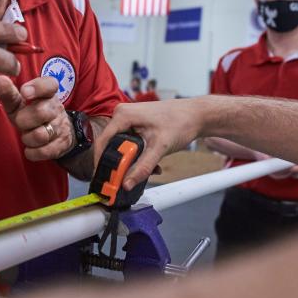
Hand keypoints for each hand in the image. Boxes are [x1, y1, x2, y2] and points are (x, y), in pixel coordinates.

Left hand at [0, 76, 74, 160]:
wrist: (58, 133)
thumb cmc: (32, 114)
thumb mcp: (20, 103)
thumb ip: (9, 93)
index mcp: (47, 94)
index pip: (49, 84)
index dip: (37, 87)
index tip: (24, 92)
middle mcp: (56, 108)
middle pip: (40, 112)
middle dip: (24, 120)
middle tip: (21, 122)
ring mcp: (60, 127)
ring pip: (41, 135)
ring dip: (27, 138)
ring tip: (27, 135)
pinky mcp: (61, 145)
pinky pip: (43, 151)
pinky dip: (32, 152)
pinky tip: (31, 147)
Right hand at [93, 98, 208, 191]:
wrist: (196, 115)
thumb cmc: (181, 122)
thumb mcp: (160, 147)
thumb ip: (143, 167)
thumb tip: (127, 182)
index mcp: (123, 115)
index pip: (102, 142)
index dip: (100, 162)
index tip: (104, 179)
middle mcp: (122, 114)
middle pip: (110, 145)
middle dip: (120, 164)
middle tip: (128, 179)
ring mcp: (129, 119)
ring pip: (121, 146)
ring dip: (132, 161)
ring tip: (149, 169)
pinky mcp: (135, 124)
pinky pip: (129, 143)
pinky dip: (138, 155)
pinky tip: (151, 163)